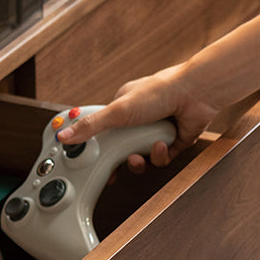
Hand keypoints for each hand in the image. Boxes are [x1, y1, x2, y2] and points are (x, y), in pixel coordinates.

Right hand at [55, 64, 220, 171]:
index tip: (88, 160)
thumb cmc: (158, 92)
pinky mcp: (172, 142)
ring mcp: (155, 132)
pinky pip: (159, 159)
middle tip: (115, 167)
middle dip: (119, 160)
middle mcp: (138, 120)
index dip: (96, 147)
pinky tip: (162, 145)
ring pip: (140, 158)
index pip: (102, 131)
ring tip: (140, 155)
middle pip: (120, 149)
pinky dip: (159, 155)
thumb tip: (63, 135)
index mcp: (121, 108)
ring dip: (140, 160)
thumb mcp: (117, 111)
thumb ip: (90, 127)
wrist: (196, 93)